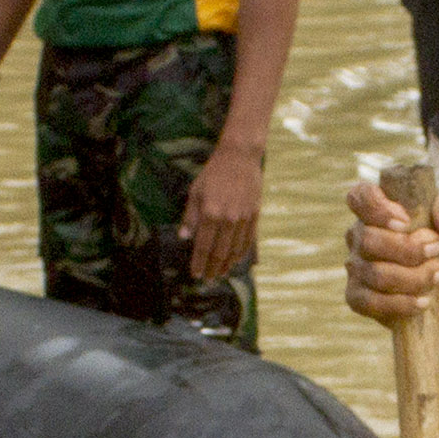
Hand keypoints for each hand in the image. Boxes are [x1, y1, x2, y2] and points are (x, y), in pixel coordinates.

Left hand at [185, 136, 264, 281]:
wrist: (240, 157)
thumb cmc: (213, 173)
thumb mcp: (195, 192)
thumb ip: (190, 216)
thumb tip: (184, 238)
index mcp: (210, 213)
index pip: (203, 246)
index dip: (199, 262)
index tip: (195, 274)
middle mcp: (228, 219)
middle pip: (220, 252)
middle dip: (213, 269)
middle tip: (208, 280)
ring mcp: (243, 218)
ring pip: (235, 249)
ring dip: (227, 265)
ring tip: (221, 274)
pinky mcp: (254, 215)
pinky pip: (248, 240)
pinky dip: (242, 253)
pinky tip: (236, 260)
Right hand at [344, 174, 438, 327]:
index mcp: (377, 211)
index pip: (359, 197)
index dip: (377, 207)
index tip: (406, 221)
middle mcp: (360, 237)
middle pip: (368, 239)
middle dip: (409, 248)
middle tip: (436, 248)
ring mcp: (356, 269)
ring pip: (376, 274)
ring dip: (415, 277)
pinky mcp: (358, 299)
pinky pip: (372, 302)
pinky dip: (403, 303)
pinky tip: (424, 300)